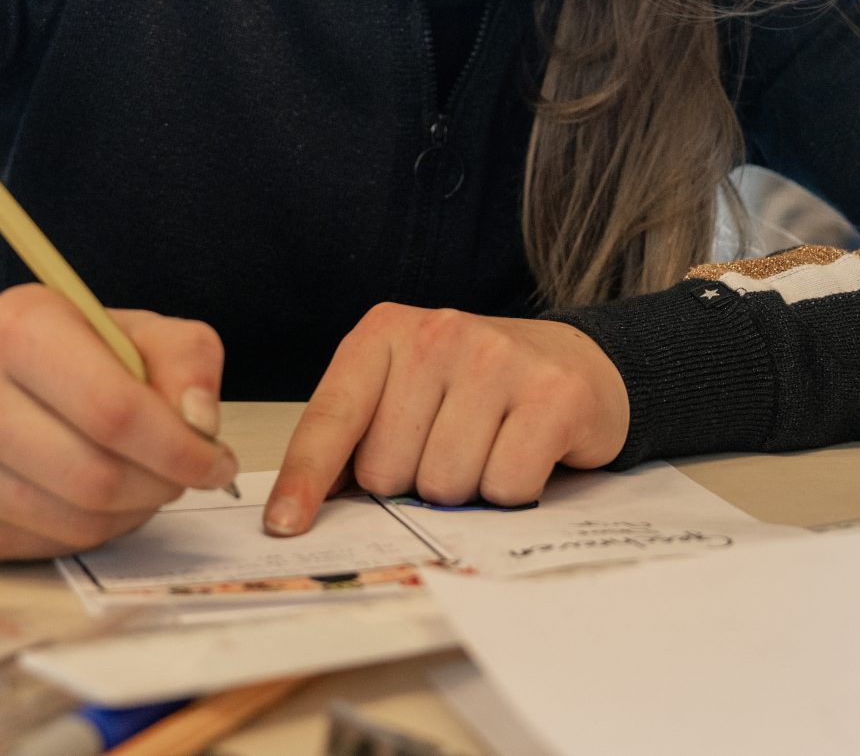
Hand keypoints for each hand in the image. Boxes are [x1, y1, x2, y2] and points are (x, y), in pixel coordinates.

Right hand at [0, 284, 240, 559]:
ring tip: (145, 482)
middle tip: (186, 475)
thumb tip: (201, 424)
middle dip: (163, 484)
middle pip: (97, 476)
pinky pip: (54, 546)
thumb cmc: (59, 354)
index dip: (180, 447)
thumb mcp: (128, 329)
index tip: (216, 460)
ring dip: (135, 512)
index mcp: (18, 329)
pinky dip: (98, 530)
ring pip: (79, 521)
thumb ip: (184, 358)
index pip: (114, 410)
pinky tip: (101, 499)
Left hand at [264, 305, 628, 535]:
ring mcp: (497, 359)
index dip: (304, 478)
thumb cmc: (476, 390)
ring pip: (446, 484)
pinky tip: (524, 454)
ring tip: (489, 449)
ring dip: (466, 490)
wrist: (575, 362)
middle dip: (413, 484)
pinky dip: (513, 491)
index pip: (331, 417)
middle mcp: (438, 335)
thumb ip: (355, 440)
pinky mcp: (552, 393)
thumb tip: (298, 511)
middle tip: (449, 450)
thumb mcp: (404, 394)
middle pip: (388, 470)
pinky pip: (505, 486)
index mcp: (385, 333)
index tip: (284, 526)